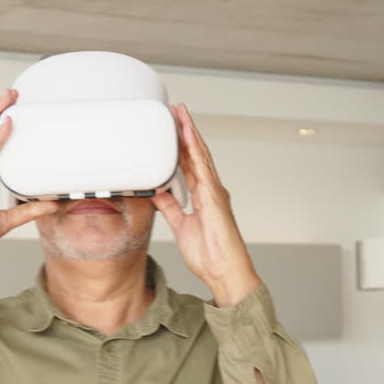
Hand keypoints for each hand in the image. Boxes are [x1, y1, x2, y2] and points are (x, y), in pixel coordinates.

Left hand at [152, 103, 261, 307]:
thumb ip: (171, 207)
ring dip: (190, 133)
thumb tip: (159, 191)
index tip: (172, 129)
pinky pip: (203, 169)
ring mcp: (215, 192)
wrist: (224, 272)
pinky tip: (189, 136)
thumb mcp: (181, 226)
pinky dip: (196, 150)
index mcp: (204, 197)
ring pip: (201, 155)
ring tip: (181, 114)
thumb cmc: (210, 256)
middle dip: (186, 131)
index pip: (190, 165)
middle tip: (176, 110)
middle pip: (196, 154)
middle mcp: (211, 190)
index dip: (181, 145)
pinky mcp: (215, 198)